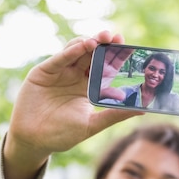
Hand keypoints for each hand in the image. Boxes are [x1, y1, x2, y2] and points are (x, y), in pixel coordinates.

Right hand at [4, 31, 140, 178]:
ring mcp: (59, 72)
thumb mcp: (93, 124)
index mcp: (87, 87)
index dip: (114, 57)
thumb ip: (115, 115)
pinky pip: (59, 59)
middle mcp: (74, 76)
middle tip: (115, 37)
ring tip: (100, 40)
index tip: (128, 48)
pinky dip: (71, 51)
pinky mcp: (43, 72)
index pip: (103, 67)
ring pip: (75, 51)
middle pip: (91, 54)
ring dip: (88, 43)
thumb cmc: (62, 134)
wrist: (35, 141)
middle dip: (103, 44)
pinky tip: (83, 46)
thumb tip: (144, 110)